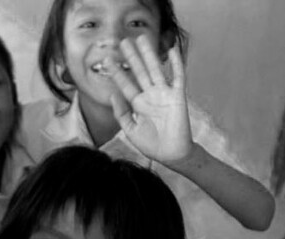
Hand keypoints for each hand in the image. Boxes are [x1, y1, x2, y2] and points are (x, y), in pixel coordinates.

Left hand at [108, 35, 193, 164]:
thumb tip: (113, 94)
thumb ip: (121, 113)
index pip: (126, 84)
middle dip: (131, 57)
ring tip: (142, 38)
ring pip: (155, 70)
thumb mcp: (130, 129)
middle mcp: (150, 95)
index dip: (117, 73)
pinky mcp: (178, 96)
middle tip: (122, 42)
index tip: (107, 61)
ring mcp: (164, 94)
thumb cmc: (151, 144)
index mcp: (138, 104)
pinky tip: (171, 51)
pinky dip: (176, 64)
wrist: (171, 154)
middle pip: (139, 72)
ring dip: (149, 55)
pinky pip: (178, 77)